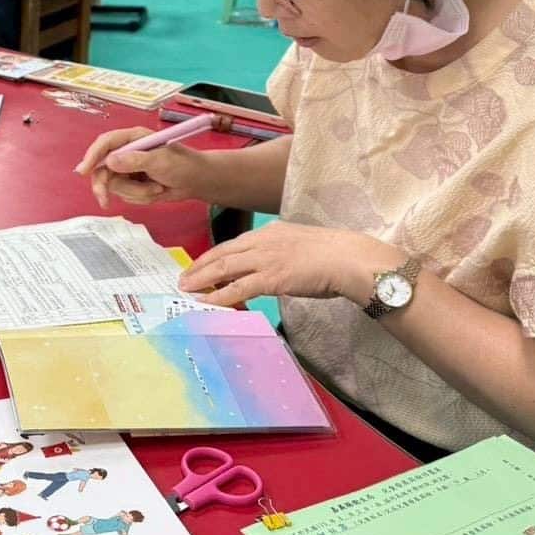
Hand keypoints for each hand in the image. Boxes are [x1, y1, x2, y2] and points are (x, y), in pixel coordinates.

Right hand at [73, 127, 206, 207]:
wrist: (197, 181)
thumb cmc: (183, 164)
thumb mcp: (159, 161)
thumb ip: (135, 161)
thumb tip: (110, 161)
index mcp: (132, 138)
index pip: (105, 144)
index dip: (92, 156)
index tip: (83, 171)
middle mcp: (127, 153)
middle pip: (102, 169)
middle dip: (106, 185)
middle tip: (105, 200)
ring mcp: (129, 170)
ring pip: (115, 185)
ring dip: (135, 192)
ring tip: (156, 188)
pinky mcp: (133, 184)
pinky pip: (126, 195)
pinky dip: (140, 197)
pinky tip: (156, 191)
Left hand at [178, 222, 402, 307]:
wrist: (350, 259)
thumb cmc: (335, 256)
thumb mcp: (302, 246)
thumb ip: (283, 255)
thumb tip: (274, 270)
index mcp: (271, 232)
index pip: (235, 243)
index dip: (214, 255)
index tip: (201, 264)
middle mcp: (263, 241)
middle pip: (222, 253)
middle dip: (200, 266)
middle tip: (184, 278)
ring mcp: (266, 258)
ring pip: (224, 268)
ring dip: (202, 279)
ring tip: (187, 289)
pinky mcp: (271, 277)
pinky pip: (238, 288)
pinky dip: (219, 295)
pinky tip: (208, 302)